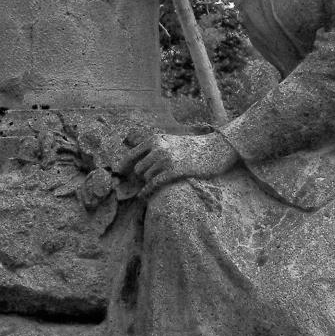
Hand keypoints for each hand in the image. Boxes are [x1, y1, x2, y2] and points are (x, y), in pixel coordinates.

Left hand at [117, 132, 237, 196]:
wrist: (216, 149)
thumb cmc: (194, 148)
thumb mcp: (172, 142)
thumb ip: (156, 148)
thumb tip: (138, 163)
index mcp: (156, 139)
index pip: (131, 154)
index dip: (123, 166)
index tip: (118, 175)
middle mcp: (158, 147)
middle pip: (138, 169)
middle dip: (142, 177)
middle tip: (147, 183)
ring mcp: (166, 159)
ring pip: (146, 176)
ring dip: (149, 182)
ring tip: (160, 183)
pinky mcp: (175, 171)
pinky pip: (154, 183)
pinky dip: (147, 191)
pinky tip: (144, 196)